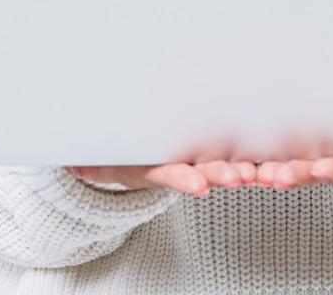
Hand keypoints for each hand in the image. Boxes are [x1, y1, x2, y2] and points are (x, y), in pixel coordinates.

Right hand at [64, 161, 258, 194]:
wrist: (119, 145)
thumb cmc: (116, 150)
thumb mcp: (102, 158)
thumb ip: (94, 163)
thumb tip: (77, 167)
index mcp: (151, 164)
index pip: (169, 172)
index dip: (185, 178)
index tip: (200, 187)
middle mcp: (172, 162)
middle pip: (199, 170)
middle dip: (220, 174)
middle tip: (240, 178)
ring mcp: (187, 156)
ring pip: (214, 163)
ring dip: (234, 168)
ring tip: (251, 172)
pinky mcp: (200, 145)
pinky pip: (220, 150)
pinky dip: (238, 154)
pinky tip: (255, 159)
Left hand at [256, 159, 332, 188]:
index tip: (321, 170)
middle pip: (320, 172)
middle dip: (296, 175)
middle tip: (273, 176)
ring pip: (301, 166)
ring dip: (279, 169)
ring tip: (258, 173)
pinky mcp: (319, 147)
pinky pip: (294, 154)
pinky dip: (276, 157)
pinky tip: (256, 161)